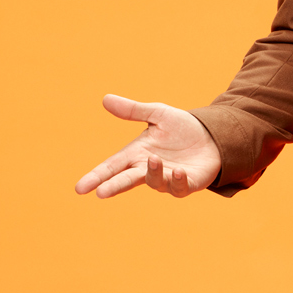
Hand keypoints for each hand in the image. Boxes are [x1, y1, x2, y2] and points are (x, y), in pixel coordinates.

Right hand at [74, 94, 221, 197]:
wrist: (213, 136)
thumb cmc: (182, 128)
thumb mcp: (158, 114)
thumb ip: (133, 111)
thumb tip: (105, 99)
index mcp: (137, 154)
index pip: (112, 167)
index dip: (96, 177)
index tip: (80, 188)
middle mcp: (148, 169)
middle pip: (126, 180)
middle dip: (113, 186)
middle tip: (101, 192)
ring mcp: (167, 179)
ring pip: (154, 182)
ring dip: (152, 173)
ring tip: (153, 160)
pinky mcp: (187, 184)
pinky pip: (179, 187)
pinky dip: (177, 180)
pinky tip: (177, 171)